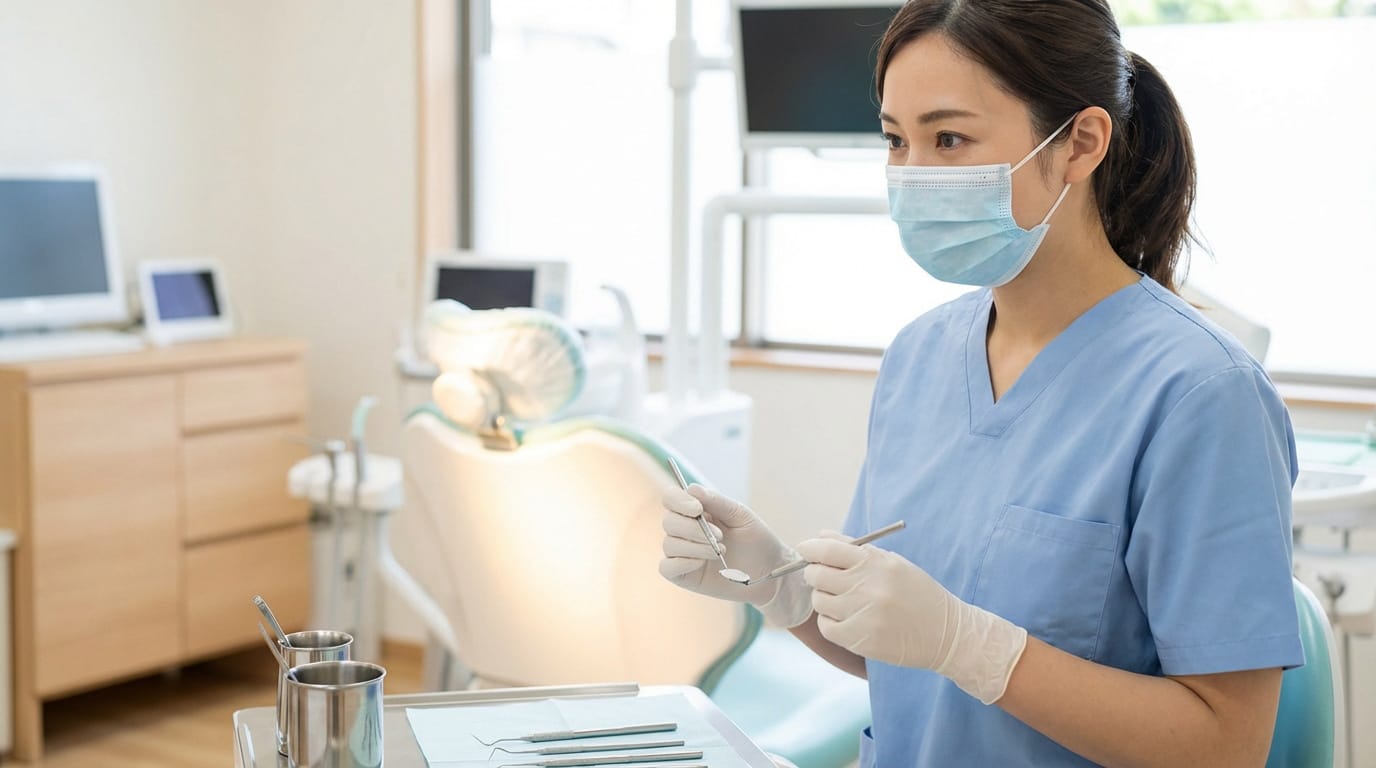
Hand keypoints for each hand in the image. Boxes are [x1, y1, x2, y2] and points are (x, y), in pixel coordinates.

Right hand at [659, 485, 811, 626]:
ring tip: (720, 552)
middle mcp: (685, 530)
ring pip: (669, 544)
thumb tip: (691, 488)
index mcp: (696, 511)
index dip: (679, 501)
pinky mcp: (683, 575)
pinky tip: (701, 564)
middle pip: (669, 521)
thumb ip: (717, 502)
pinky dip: (681, 563)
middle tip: (720, 537)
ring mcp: (683, 553)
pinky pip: (666, 567)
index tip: (698, 509)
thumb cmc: (756, 539)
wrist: (769, 572)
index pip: (671, 498)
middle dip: (693, 529)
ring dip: (695, 547)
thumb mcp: (741, 515)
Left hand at [797, 532, 1027, 703]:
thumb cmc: (917, 593)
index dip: (810, 548)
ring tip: (843, 600)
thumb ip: (856, 549)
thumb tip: (820, 536)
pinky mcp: (859, 639)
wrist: (945, 633)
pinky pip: (826, 626)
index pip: (827, 549)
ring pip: (819, 601)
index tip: (805, 550)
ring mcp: (862, 614)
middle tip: (823, 577)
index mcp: (876, 563)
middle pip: (817, 574)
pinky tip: (846, 618)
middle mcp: (867, 586)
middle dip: (814, 573)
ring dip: (824, 598)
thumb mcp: (893, 563)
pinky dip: (830, 621)